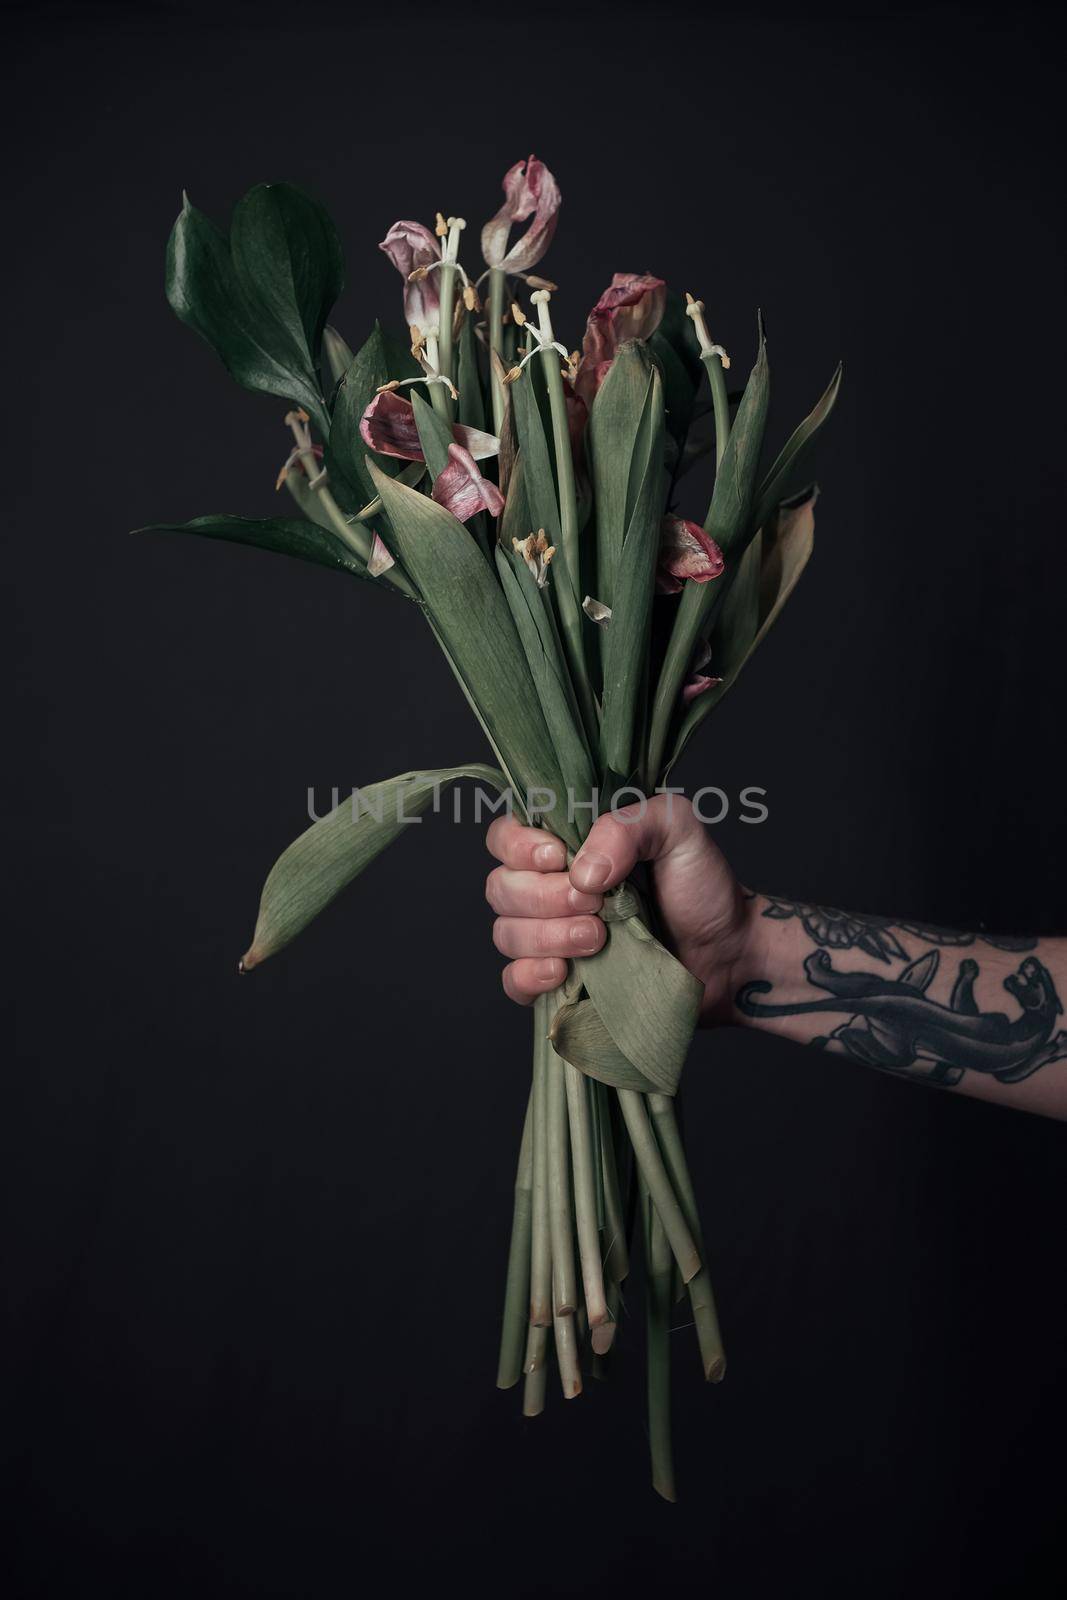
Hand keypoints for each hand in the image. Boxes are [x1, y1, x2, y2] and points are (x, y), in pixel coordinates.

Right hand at [485, 795, 750, 1023]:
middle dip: (544, 897)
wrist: (730, 954)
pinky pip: (513, 982)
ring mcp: (551, 937)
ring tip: (598, 939)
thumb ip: (629, 824)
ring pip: (506, 933)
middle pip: (501, 888)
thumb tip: (581, 871)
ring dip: (546, 937)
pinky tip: (564, 974)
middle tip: (597, 904)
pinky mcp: (560, 983)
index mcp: (568, 843)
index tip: (557, 857)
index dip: (518, 847)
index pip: (505, 836)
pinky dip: (528, 977)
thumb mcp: (677, 829)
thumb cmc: (703, 887)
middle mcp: (549, 887)